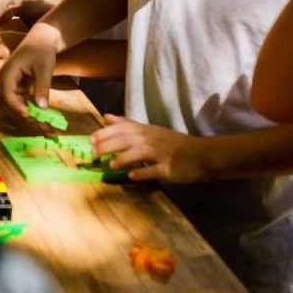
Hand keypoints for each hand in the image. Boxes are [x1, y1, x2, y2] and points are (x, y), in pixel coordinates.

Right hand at [0, 34, 57, 116]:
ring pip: (6, 102)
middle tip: (32, 115)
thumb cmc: (43, 50)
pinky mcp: (14, 84)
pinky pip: (13, 98)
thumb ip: (42, 87)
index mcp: (8, 72)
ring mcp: (8, 81)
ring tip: (34, 111)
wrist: (42, 39)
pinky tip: (34, 105)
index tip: (29, 115)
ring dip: (17, 109)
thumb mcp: (45, 69)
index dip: (15, 108)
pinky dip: (21, 104)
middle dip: (14, 111)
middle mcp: (4, 78)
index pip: (6, 95)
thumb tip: (42, 107)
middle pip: (1, 101)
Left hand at [90, 116, 207, 183]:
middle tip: (94, 153)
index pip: (123, 128)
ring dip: (125, 158)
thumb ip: (127, 124)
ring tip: (111, 164)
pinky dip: (143, 172)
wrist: (202, 154)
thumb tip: (106, 116)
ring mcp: (161, 155)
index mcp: (146, 131)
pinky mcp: (169, 170)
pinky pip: (155, 171)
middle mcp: (152, 140)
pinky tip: (132, 176)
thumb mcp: (150, 130)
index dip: (106, 133)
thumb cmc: (173, 143)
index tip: (90, 139)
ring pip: (140, 153)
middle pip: (128, 140)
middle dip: (109, 145)